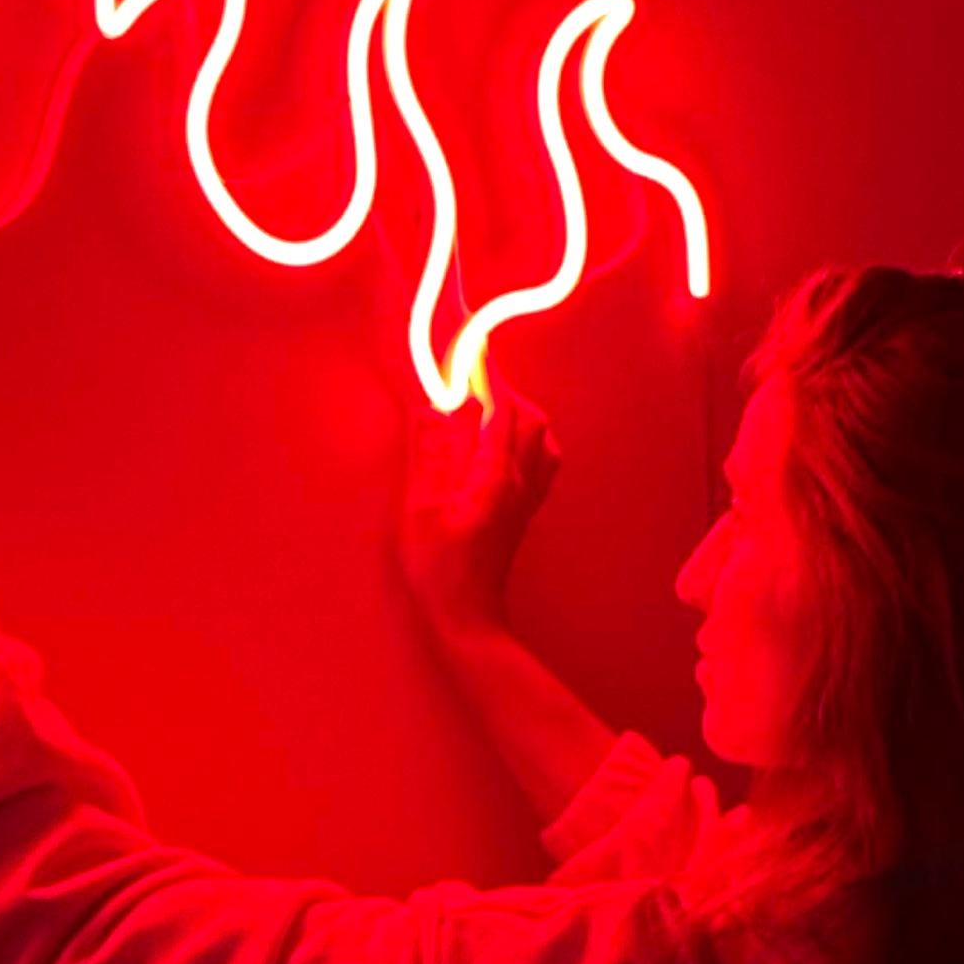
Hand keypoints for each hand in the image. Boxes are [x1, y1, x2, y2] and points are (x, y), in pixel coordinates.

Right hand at [398, 376, 561, 633]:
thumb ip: (429, 451)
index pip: (501, 407)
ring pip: (542, 438)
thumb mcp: (420, 507)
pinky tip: (500, 447)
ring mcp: (529, 498)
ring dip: (517, 415)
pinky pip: (543, 461)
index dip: (486, 373)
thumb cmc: (438, 565)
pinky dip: (527, 440)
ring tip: (482, 414)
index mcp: (496, 475)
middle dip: (502, 392)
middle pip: (529, 418)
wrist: (468, 616)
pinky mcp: (527, 512)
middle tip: (468, 385)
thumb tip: (437, 405)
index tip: (470, 347)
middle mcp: (522, 482)